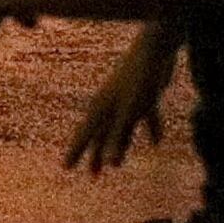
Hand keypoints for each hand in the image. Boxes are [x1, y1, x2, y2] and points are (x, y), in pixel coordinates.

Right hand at [62, 29, 175, 173]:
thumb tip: (111, 163)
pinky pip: (145, 118)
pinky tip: (156, 143)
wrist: (157, 48)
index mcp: (102, 107)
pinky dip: (150, 130)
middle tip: (94, 174)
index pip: (85, 134)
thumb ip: (120, 136)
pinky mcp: (145, 96)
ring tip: (116, 165)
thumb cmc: (139, 79)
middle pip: (102, 134)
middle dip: (97, 154)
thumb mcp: (129, 112)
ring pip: (121, 129)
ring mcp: (127, 99)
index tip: (66, 167)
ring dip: (119, 146)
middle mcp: (111, 104)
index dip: (76, 151)